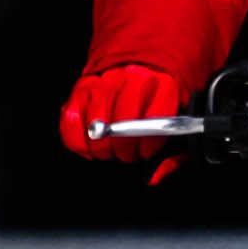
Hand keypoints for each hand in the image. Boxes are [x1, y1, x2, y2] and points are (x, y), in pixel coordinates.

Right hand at [56, 74, 206, 164]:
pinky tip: (91, 146)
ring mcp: (104, 82)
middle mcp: (131, 77)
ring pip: (95, 127)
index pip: (154, 120)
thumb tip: (155, 178)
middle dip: (125, 149)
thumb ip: (174, 154)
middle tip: (128, 153)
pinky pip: (69, 122)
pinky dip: (78, 142)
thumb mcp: (177, 125)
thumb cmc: (160, 103)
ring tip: (111, 149)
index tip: (147, 151)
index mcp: (163, 83)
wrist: (141, 70)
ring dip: (102, 148)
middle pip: (122, 125)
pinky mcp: (80, 89)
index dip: (148, 144)